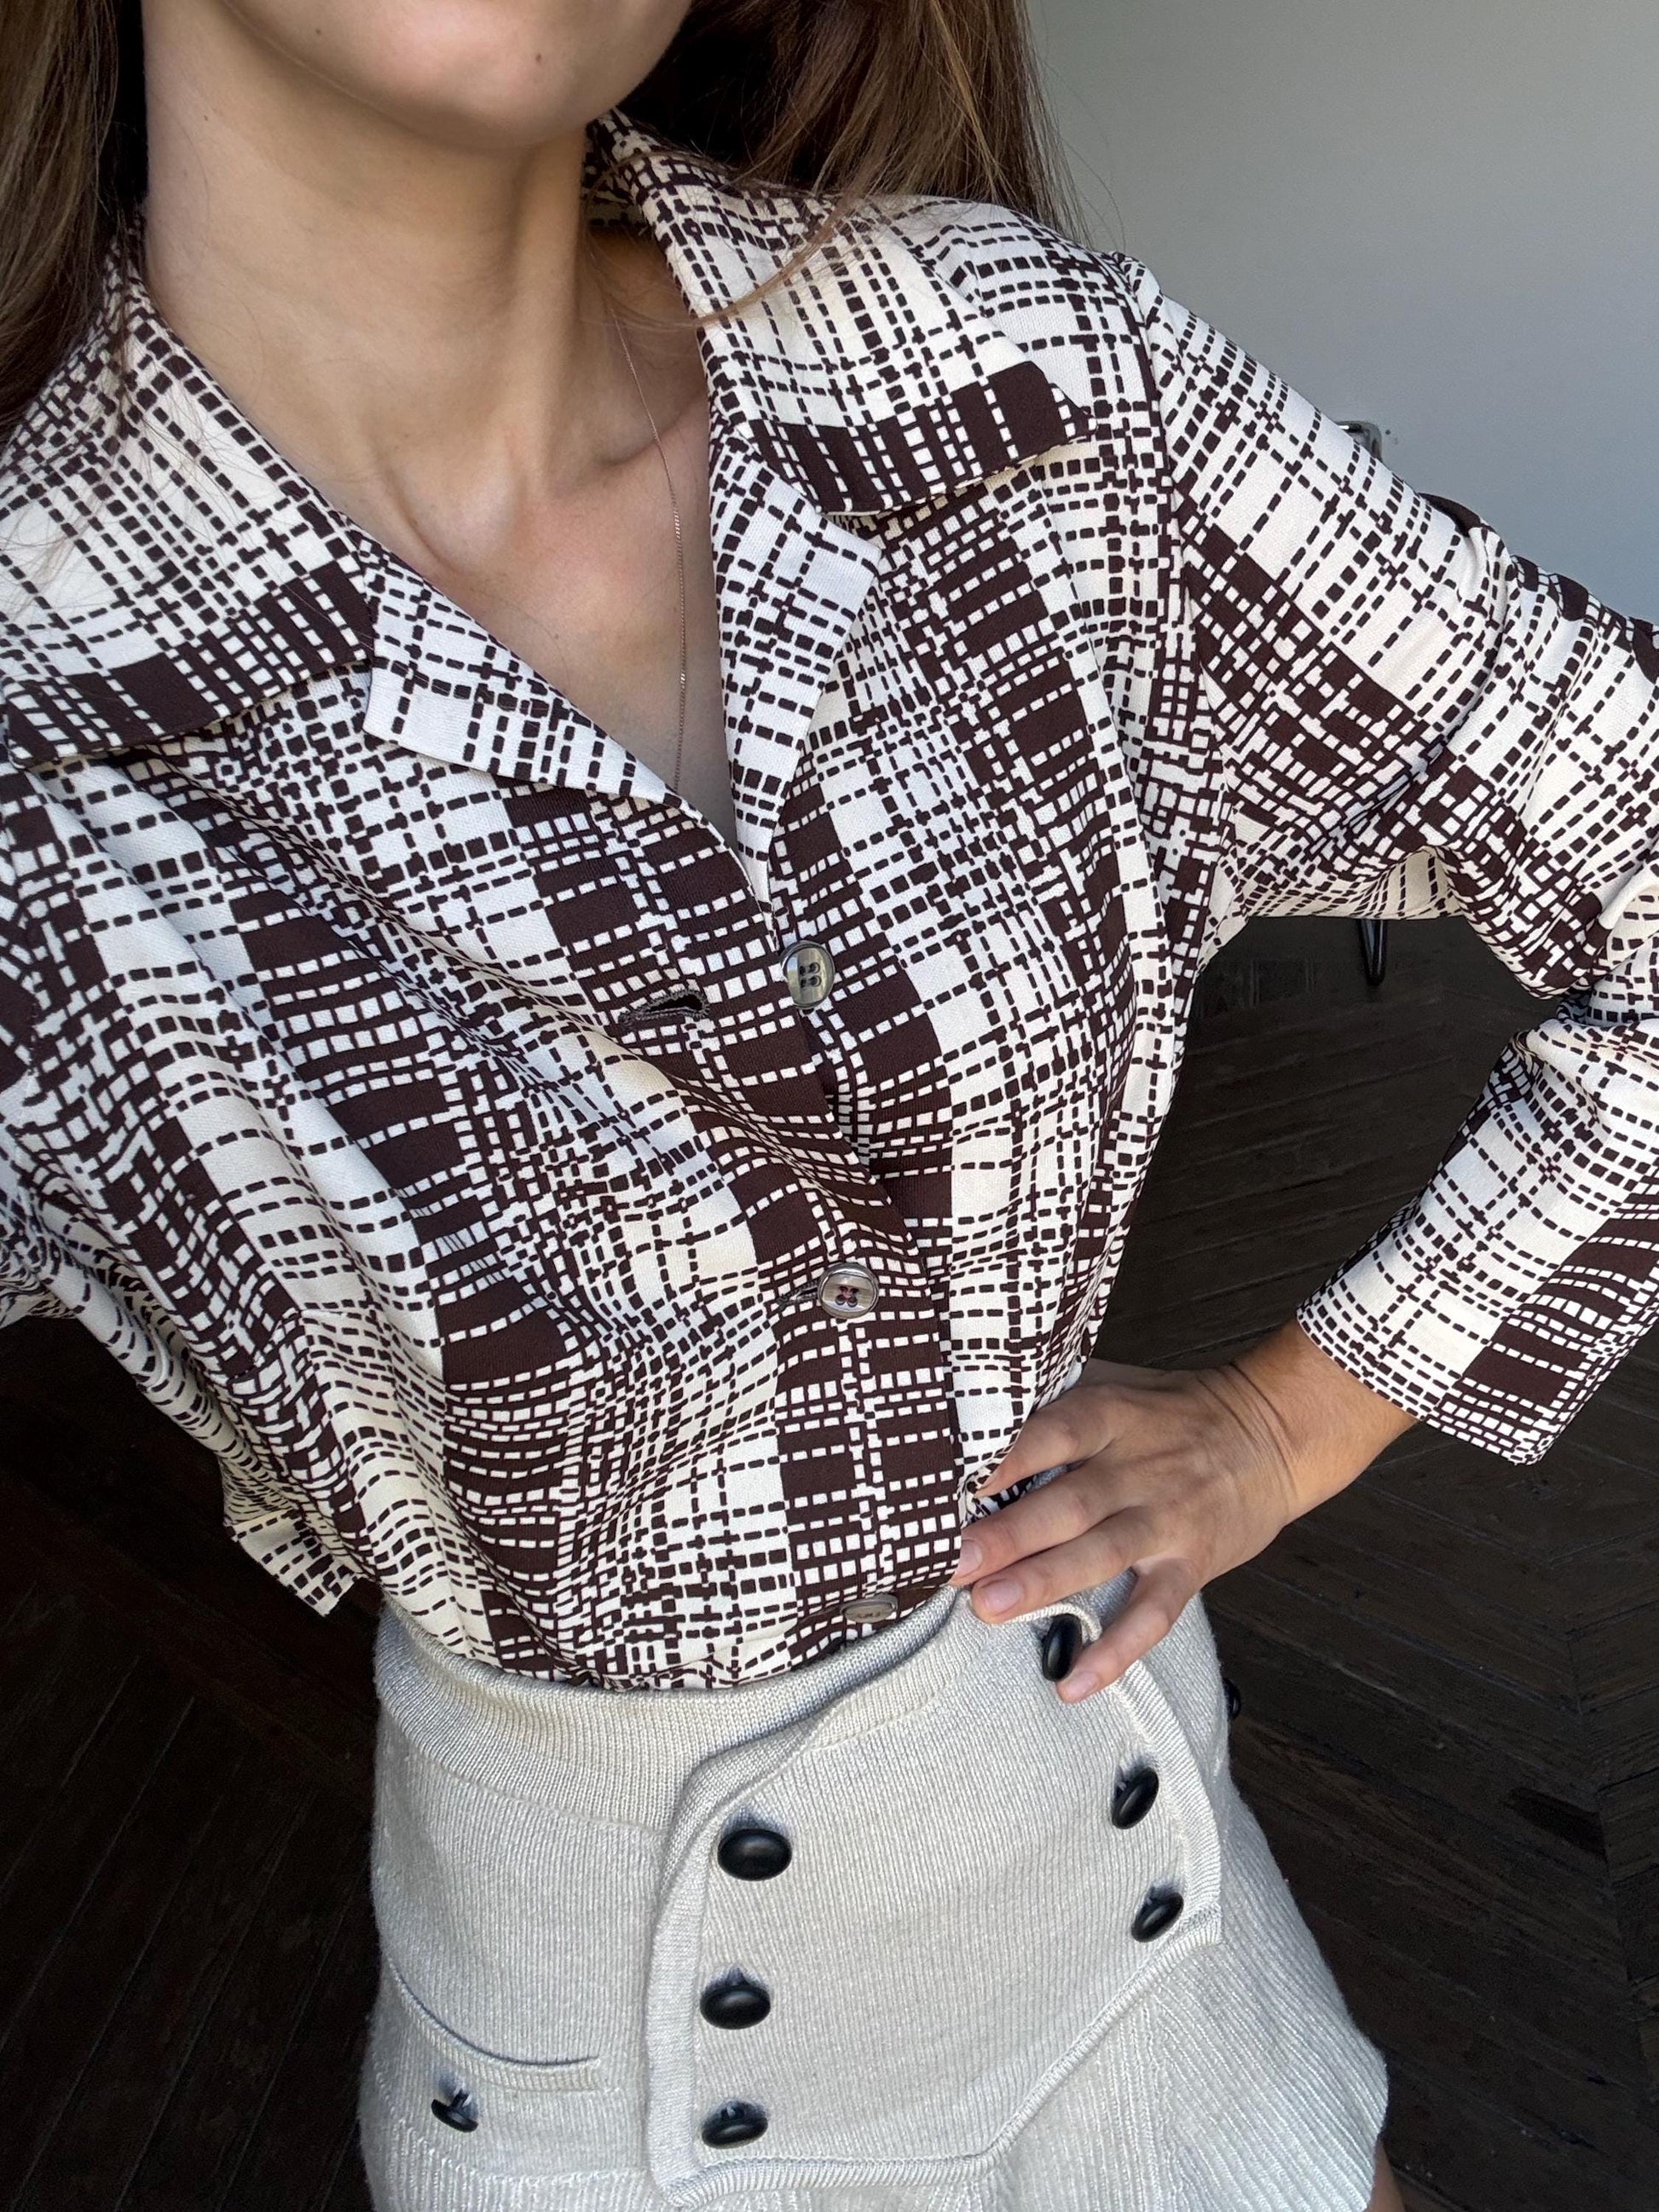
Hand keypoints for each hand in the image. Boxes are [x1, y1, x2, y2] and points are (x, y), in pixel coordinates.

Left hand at [948, 1320, 1414, 1701]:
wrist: (1273, 1433)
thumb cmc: (1172, 1410)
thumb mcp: (1115, 1382)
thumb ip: (1053, 1397)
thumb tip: (968, 1410)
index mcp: (1109, 1416)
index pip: (1050, 1432)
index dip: (1004, 1456)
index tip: (950, 1481)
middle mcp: (1135, 1468)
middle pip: (1068, 1502)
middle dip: (1008, 1534)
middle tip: (952, 1561)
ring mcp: (1165, 1520)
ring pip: (1102, 1554)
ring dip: (1045, 1582)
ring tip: (989, 1607)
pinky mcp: (1191, 1564)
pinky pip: (1153, 1613)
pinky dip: (1116, 1651)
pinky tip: (1074, 1683)